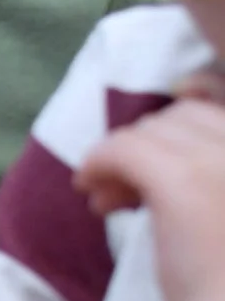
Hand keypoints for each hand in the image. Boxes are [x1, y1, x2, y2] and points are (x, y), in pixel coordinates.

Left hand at [75, 77, 224, 300]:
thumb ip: (216, 172)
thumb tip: (186, 98)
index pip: (219, 110)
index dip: (185, 126)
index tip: (157, 162)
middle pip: (185, 119)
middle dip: (149, 148)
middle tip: (125, 194)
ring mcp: (224, 162)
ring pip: (154, 131)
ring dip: (123, 159)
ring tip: (107, 202)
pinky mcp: (183, 183)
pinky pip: (124, 148)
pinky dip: (98, 162)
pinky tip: (89, 192)